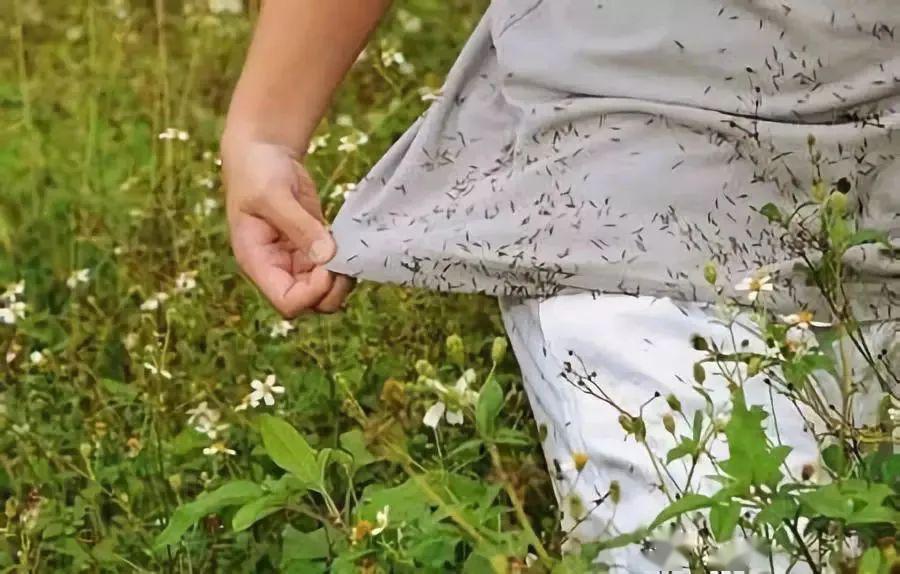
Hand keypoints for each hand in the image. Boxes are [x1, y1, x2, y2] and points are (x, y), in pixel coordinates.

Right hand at [222, 137, 353, 316]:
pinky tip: (351, 244)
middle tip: (346, 260)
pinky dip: (346, 263)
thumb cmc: (257, 171)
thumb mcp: (273, 195)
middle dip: (332, 290)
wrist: (262, 152)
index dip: (312, 294)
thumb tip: (327, 257)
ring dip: (342, 279)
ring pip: (325, 291)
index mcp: (257, 263)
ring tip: (351, 251)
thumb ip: (299, 227)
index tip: (327, 266)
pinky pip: (332, 269)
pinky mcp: (313, 247)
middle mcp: (277, 268)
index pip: (287, 303)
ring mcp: (296, 260)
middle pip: (310, 304)